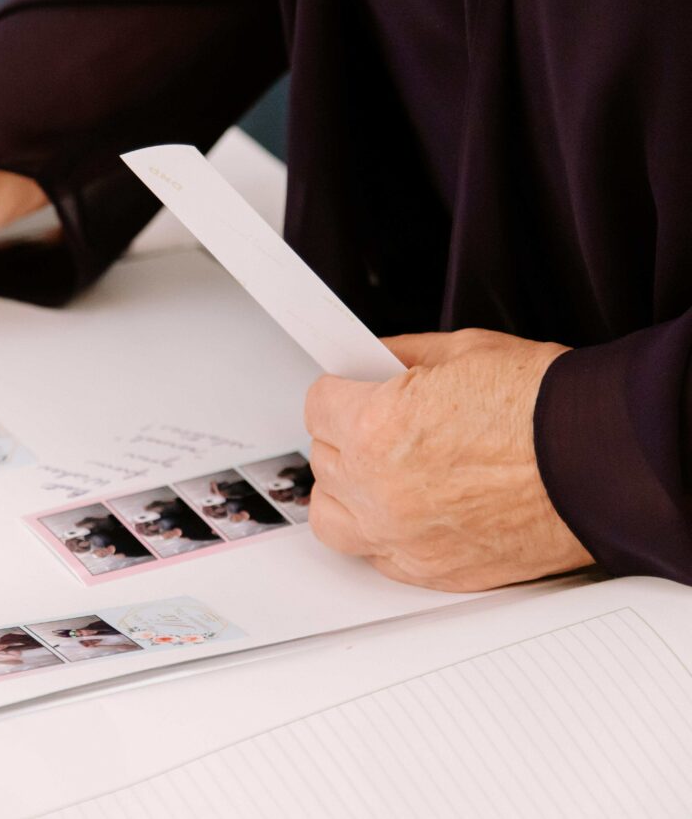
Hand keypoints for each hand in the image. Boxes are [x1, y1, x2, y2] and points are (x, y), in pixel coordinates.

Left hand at [303, 328, 593, 590]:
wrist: (606, 461)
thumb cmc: (549, 408)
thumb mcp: (464, 351)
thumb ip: (401, 357)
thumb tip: (372, 360)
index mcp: (377, 429)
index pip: (316, 406)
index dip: (339, 392)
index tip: (351, 392)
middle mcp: (379, 489)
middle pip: (324, 459)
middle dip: (348, 436)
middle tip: (380, 425)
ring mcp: (404, 537)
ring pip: (334, 517)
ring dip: (349, 492)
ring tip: (380, 472)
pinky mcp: (433, 572)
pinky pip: (377, 556)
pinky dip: (385, 534)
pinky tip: (412, 509)